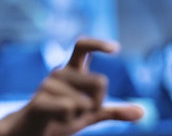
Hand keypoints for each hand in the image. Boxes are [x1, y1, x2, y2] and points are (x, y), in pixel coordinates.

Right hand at [0, 38, 142, 135]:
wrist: (31, 131)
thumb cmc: (58, 118)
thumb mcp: (88, 114)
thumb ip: (110, 111)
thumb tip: (141, 112)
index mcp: (70, 72)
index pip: (81, 47)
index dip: (98, 44)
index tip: (115, 49)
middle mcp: (59, 73)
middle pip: (99, 81)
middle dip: (98, 101)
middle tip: (82, 110)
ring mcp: (47, 85)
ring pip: (84, 100)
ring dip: (79, 114)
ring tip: (63, 116)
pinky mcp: (38, 100)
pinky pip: (68, 108)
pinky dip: (68, 118)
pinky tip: (56, 118)